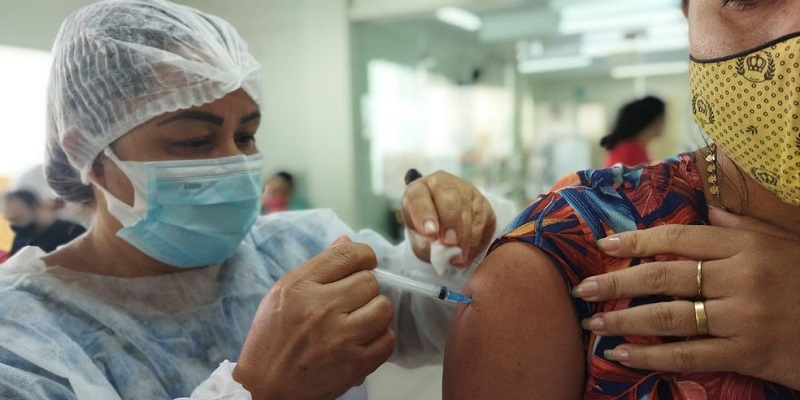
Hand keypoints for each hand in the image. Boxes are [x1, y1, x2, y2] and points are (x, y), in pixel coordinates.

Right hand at [233, 236, 394, 399]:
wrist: (265, 389)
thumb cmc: (273, 338)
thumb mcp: (283, 293)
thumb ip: (319, 266)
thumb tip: (347, 240)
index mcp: (300, 286)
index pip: (349, 254)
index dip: (364, 256)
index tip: (362, 265)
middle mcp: (320, 309)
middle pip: (370, 281)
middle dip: (365, 289)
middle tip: (350, 302)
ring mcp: (339, 338)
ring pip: (384, 308)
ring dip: (375, 313)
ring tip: (358, 321)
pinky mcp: (354, 365)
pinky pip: (388, 340)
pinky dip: (379, 339)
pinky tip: (361, 341)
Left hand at [401, 170, 495, 266]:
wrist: (444, 222)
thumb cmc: (426, 229)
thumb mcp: (417, 238)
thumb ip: (423, 244)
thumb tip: (439, 250)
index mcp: (419, 189)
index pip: (419, 196)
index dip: (424, 214)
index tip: (430, 232)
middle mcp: (442, 183)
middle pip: (448, 195)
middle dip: (450, 221)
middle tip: (449, 243)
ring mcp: (466, 190)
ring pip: (468, 209)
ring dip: (464, 236)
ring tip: (459, 258)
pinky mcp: (483, 203)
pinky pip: (483, 220)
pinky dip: (476, 240)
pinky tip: (468, 253)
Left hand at [571, 208, 799, 389]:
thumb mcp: (780, 243)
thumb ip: (741, 227)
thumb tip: (710, 212)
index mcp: (745, 244)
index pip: (678, 237)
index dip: (636, 241)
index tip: (603, 245)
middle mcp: (741, 276)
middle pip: (665, 276)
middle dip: (617, 281)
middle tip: (584, 287)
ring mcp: (744, 317)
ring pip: (670, 316)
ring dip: (625, 319)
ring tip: (594, 321)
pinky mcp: (748, 353)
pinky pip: (688, 355)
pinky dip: (650, 356)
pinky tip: (622, 353)